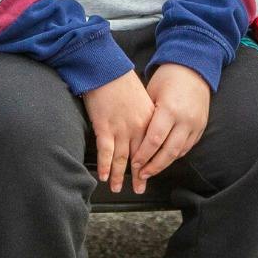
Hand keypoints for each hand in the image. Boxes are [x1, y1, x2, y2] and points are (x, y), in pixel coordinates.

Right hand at [83, 70, 154, 193]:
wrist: (106, 69)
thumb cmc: (122, 81)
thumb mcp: (142, 98)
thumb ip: (145, 115)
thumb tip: (145, 130)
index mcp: (149, 119)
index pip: (153, 147)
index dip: (151, 162)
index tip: (150, 173)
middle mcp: (138, 127)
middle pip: (139, 157)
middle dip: (139, 175)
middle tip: (140, 189)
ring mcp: (121, 128)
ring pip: (122, 158)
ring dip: (119, 176)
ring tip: (118, 188)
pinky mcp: (104, 127)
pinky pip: (106, 152)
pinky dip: (105, 166)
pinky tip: (103, 176)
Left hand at [132, 63, 212, 191]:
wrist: (193, 69)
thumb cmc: (168, 78)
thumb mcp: (151, 93)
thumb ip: (145, 117)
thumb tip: (133, 139)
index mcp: (169, 109)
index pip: (154, 140)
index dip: (143, 155)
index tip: (133, 164)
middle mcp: (184, 119)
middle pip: (168, 151)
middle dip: (153, 166)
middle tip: (142, 175)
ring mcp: (195, 124)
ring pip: (179, 152)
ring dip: (164, 164)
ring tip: (151, 171)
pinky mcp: (201, 127)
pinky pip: (187, 147)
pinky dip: (175, 155)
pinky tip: (165, 159)